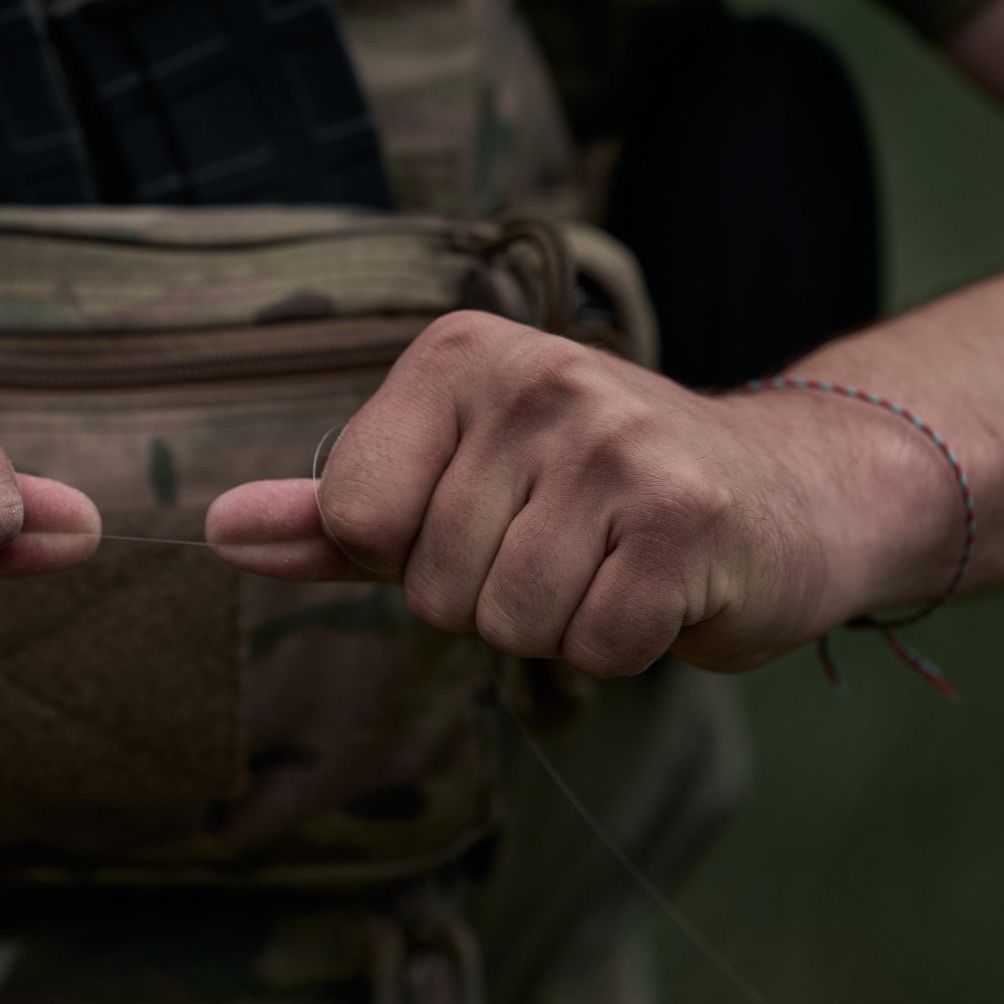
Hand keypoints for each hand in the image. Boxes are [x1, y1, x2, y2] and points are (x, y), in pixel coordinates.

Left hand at [206, 311, 905, 675]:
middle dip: (489, 596)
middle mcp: (538, 380)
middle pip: (431, 584)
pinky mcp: (685, 519)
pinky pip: (591, 647)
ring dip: (557, 623)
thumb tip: (217, 531)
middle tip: (566, 544)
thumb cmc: (596, 492)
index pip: (354, 517)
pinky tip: (658, 587)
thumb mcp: (455, 479)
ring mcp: (616, 445)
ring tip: (610, 563)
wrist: (786, 491)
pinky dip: (622, 645)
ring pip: (507, 622)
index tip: (483, 516)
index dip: (407, 553)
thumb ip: (335, 513)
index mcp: (461, 356)